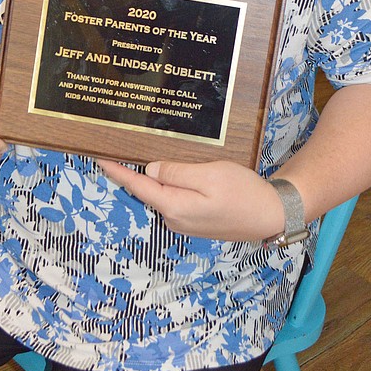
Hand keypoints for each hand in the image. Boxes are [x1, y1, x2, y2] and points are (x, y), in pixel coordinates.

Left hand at [97, 158, 284, 241]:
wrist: (272, 214)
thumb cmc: (244, 192)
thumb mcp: (210, 174)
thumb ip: (176, 172)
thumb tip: (151, 170)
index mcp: (175, 206)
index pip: (138, 185)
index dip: (117, 171)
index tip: (98, 158)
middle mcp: (174, 219)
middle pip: (148, 190)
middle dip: (135, 172)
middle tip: (121, 148)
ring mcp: (185, 223)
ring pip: (163, 194)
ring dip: (156, 178)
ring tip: (149, 155)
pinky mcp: (195, 221)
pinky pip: (175, 199)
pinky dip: (171, 185)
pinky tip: (175, 172)